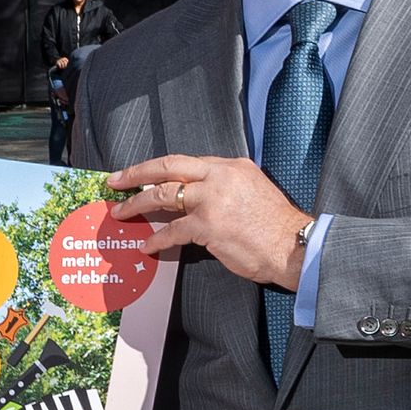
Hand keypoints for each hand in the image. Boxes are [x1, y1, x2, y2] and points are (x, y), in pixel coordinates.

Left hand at [103, 152, 307, 288]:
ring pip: (162, 196)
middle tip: (115, 180)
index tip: (142, 175)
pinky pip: (172, 231)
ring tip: (121, 213)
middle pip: (167, 167)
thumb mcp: (253, 190)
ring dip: (136, 205)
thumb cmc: (276, 227)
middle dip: (136, 172)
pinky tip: (147, 246)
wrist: (295, 245)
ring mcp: (212, 199)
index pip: (187, 163)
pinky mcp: (208, 225)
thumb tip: (198, 197)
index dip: (160, 169)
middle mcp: (220, 176)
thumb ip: (226, 187)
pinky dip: (156, 240)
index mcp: (232, 166)